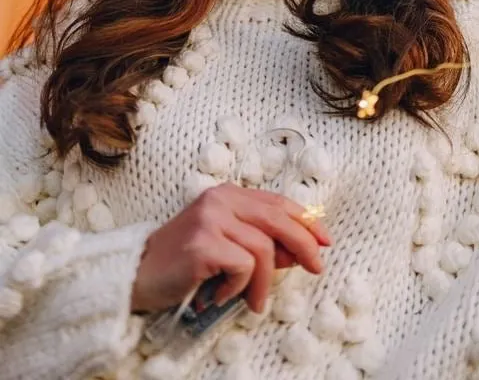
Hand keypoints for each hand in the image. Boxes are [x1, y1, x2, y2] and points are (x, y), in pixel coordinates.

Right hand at [130, 183, 331, 314]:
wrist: (136, 275)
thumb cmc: (183, 263)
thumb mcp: (226, 246)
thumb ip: (260, 243)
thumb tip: (300, 251)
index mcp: (227, 194)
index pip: (277, 202)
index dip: (305, 220)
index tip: (324, 240)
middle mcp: (220, 199)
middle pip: (278, 219)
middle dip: (304, 244)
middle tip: (316, 268)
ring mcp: (211, 219)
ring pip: (263, 248)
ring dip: (263, 282)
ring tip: (253, 302)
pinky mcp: (204, 244)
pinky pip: (243, 266)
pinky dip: (239, 287)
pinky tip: (221, 295)